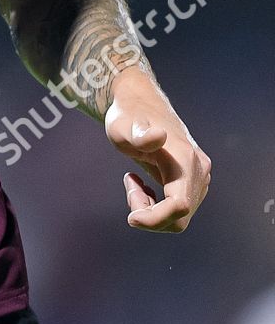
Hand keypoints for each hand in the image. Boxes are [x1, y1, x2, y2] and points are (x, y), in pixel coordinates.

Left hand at [104, 71, 210, 231]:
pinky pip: (180, 208)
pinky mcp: (196, 179)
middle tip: (130, 187)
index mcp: (185, 160)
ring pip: (180, 216)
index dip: (155, 219)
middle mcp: (199, 170)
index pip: (179, 206)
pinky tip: (144, 187)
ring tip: (134, 183)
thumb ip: (139, 137)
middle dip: (150, 215)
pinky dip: (159, 206)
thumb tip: (159, 137)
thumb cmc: (126, 117)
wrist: (138, 104)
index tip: (130, 217)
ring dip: (153, 210)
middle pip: (180, 217)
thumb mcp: (122, 128)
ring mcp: (200, 176)